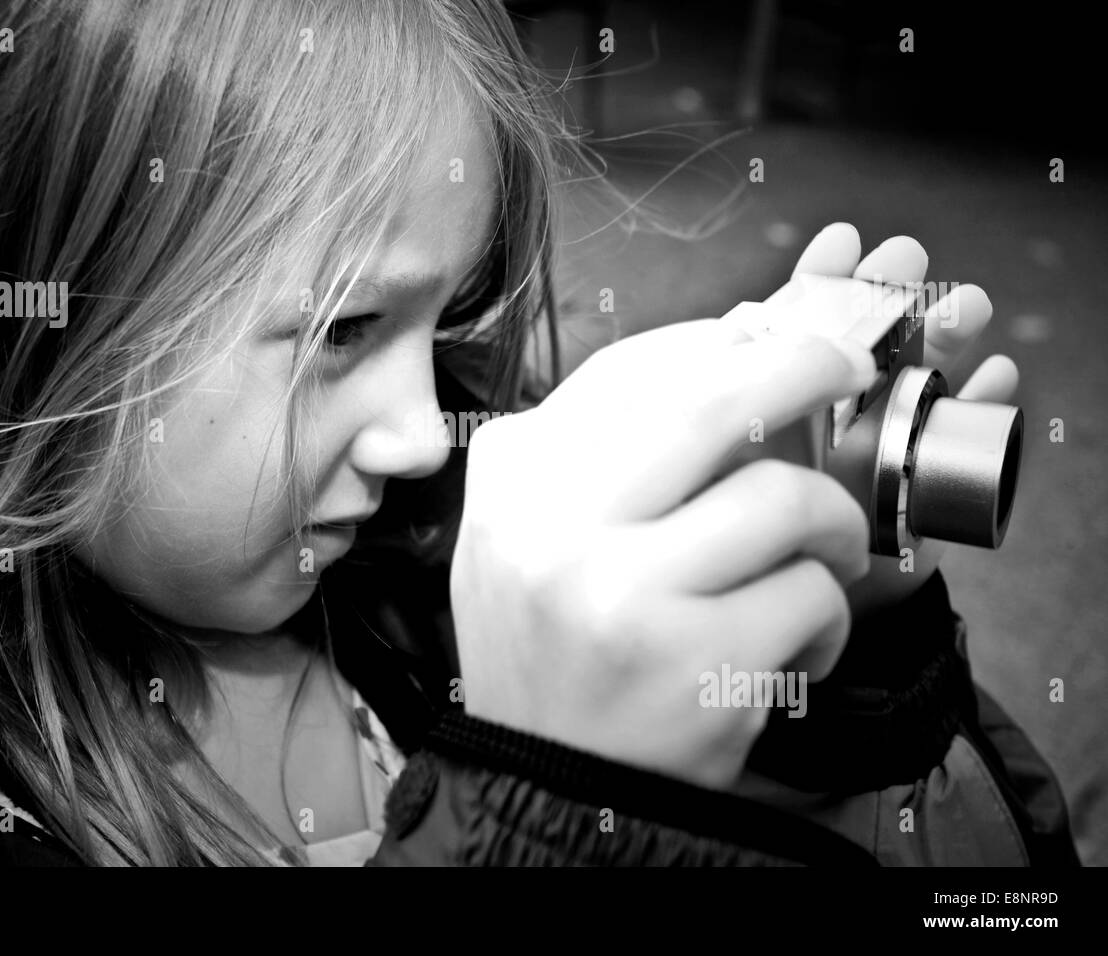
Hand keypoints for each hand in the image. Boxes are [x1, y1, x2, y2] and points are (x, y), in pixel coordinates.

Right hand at [450, 320, 878, 788]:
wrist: (545, 784)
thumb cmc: (556, 647)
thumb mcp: (534, 532)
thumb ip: (606, 449)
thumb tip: (733, 347)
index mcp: (513, 478)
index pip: (632, 371)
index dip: (722, 340)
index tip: (772, 334)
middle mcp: (554, 523)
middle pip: (713, 402)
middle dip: (803, 366)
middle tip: (842, 366)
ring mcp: (623, 591)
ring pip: (785, 499)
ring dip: (833, 523)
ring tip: (822, 560)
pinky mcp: (694, 661)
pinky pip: (811, 593)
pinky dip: (828, 616)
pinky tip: (796, 646)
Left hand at [769, 223, 1018, 618]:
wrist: (777, 593)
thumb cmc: (746, 519)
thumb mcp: (729, 445)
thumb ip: (736, 389)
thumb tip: (739, 321)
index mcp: (786, 396)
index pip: (805, 325)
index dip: (822, 280)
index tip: (839, 241)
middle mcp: (839, 411)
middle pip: (874, 339)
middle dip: (894, 294)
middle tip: (907, 259)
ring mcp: (885, 445)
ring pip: (922, 376)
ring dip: (947, 335)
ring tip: (966, 304)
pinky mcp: (923, 487)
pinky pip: (960, 439)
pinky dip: (983, 402)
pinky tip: (996, 373)